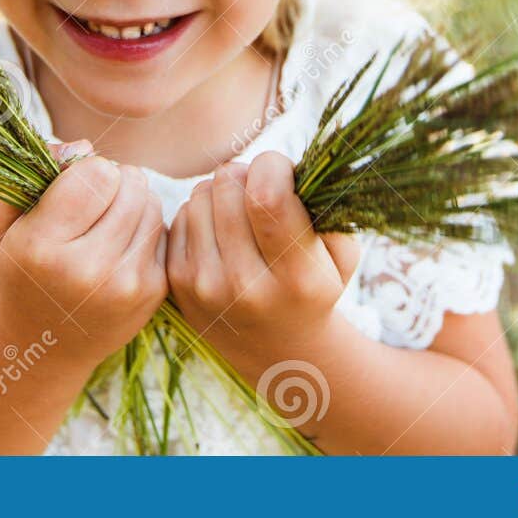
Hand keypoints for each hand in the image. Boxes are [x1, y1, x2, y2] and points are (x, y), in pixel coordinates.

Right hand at [0, 145, 167, 367]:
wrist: (45, 343)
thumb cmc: (24, 269)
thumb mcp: (9, 220)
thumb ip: (38, 172)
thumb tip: (84, 146)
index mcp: (42, 247)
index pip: (96, 173)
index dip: (88, 170)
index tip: (74, 186)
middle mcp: (87, 270)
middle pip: (130, 184)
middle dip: (115, 182)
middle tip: (96, 200)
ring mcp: (125, 284)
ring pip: (152, 204)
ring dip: (134, 202)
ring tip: (108, 220)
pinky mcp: (152, 293)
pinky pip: (164, 231)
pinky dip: (145, 229)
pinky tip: (122, 245)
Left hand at [166, 151, 359, 356]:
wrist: (278, 351)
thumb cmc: (315, 288)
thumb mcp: (341, 256)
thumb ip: (327, 209)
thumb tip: (293, 167)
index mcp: (296, 277)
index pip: (268, 195)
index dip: (273, 166)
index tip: (283, 171)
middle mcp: (246, 286)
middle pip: (228, 187)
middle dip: (247, 174)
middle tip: (260, 189)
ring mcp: (205, 286)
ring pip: (200, 196)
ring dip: (222, 192)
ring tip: (242, 211)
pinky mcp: (177, 284)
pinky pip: (181, 216)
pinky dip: (201, 212)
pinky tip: (221, 231)